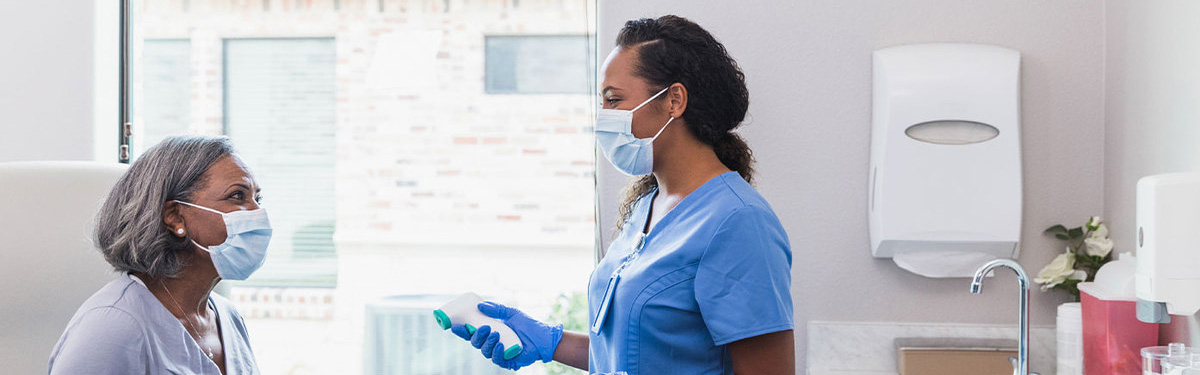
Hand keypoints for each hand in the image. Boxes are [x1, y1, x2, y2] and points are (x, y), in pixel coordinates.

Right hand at [448, 301, 562, 370]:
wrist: (544, 338)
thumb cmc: (528, 325)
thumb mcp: (511, 313)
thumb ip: (497, 309)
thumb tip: (480, 305)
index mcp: (490, 332)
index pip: (472, 333)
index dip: (462, 331)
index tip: (455, 327)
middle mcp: (492, 343)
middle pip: (475, 343)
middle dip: (477, 336)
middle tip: (485, 328)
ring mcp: (498, 353)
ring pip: (484, 351)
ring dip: (488, 343)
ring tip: (496, 335)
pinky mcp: (506, 361)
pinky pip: (496, 359)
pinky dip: (496, 352)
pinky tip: (500, 345)